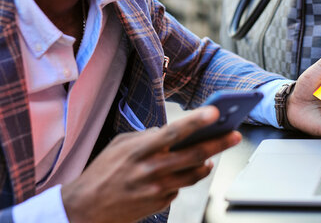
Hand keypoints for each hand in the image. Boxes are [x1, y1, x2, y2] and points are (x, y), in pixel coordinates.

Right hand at [62, 105, 240, 222]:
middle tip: (235, 135)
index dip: (197, 121)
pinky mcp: (160, 204)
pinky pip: (180, 188)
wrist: (85, 209)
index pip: (174, 131)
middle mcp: (151, 169)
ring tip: (210, 156)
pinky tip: (177, 174)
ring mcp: (157, 189)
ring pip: (194, 175)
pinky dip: (182, 179)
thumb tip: (169, 130)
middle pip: (194, 155)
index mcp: (140, 150)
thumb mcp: (120, 144)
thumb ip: (146, 135)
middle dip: (219, 143)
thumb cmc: (102, 172)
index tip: (215, 112)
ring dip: (206, 164)